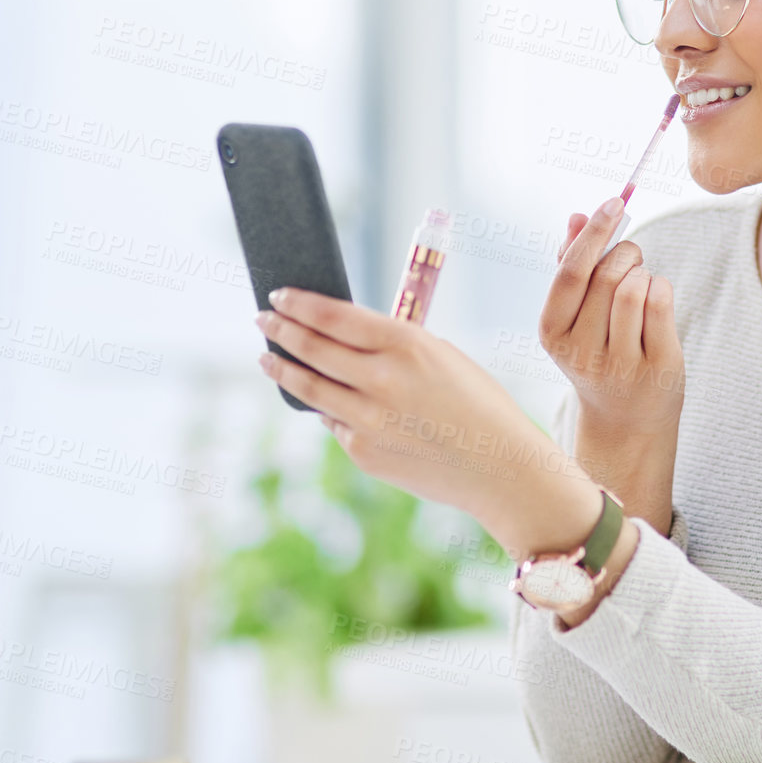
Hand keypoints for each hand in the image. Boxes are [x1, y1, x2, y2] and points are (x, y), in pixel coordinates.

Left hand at [255, 288, 602, 560]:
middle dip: (280, 330)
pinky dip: (325, 409)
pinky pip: (334, 422)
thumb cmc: (477, 403)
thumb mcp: (441, 355)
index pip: (332, 316)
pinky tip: (320, 401)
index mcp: (405, 344)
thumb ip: (392, 345)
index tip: (279, 296)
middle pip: (312, 348)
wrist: (499, 466)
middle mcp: (380, 380)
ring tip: (267, 358)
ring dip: (282, 368)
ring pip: (308, 388)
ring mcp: (368, 420)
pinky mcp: (363, 452)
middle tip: (262, 319)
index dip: (298, 304)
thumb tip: (341, 338)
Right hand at [540, 197, 683, 532]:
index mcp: (551, 332)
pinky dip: (662, 286)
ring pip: (636, 287)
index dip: (594, 233)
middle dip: (625, 251)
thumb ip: (572, 263)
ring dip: (643, 271)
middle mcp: (580, 352)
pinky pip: (662, 303)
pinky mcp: (656, 367)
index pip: (571, 273)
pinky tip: (656, 298)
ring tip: (640, 282)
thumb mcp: (575, 314)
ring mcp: (619, 363)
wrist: (624, 419)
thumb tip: (576, 215)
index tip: (614, 202)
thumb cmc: (598, 350)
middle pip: (607, 276)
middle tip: (631, 253)